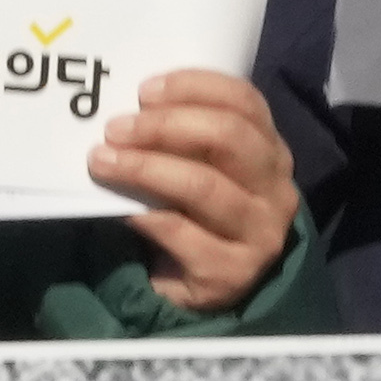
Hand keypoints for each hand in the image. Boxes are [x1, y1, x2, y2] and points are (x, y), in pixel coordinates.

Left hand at [98, 71, 299, 313]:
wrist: (203, 292)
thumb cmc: (196, 216)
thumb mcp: (202, 169)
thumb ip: (183, 139)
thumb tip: (130, 112)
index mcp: (270, 151)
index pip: (245, 102)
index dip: (194, 88)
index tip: (145, 91)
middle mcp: (276, 189)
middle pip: (229, 137)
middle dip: (166, 126)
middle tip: (117, 128)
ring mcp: (260, 233)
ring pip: (203, 186)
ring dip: (146, 168)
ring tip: (104, 161)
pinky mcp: (232, 272)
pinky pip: (180, 232)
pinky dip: (144, 214)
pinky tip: (119, 208)